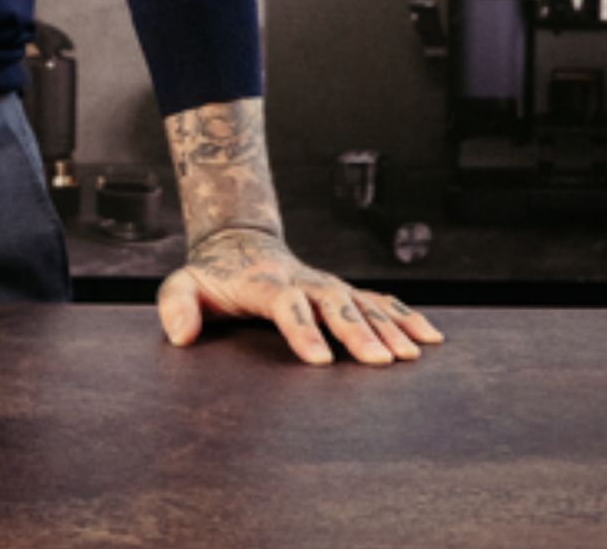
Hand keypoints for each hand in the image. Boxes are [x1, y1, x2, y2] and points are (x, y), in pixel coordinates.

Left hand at [156, 226, 442, 366]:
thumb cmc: (213, 276)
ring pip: (364, 303)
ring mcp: (327, 284)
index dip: (303, 331)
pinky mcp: (343, 291)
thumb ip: (177, 304)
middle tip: (380, 363)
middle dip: (358, 333)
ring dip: (389, 327)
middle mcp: (304, 281)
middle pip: (335, 304)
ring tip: (411, 355)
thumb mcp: (184, 284)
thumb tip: (180, 336)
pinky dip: (405, 317)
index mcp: (266, 284)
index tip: (319, 361)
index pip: (287, 305)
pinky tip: (429, 338)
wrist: (241, 244)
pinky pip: (380, 303)